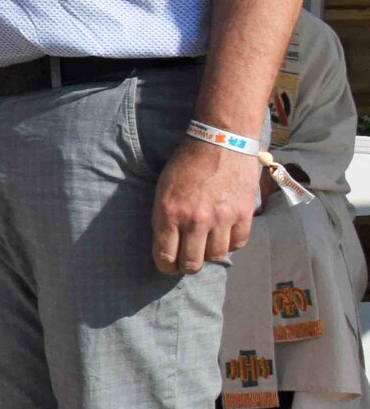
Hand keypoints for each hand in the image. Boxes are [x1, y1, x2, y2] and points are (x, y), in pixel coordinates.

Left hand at [153, 138, 259, 273]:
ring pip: (216, 257)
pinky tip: (224, 234)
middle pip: (192, 264)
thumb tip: (167, 245)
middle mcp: (195, 219)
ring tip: (205, 245)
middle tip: (186, 261)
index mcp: (170, 212)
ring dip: (209, 254)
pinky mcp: (244, 215)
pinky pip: (238, 244)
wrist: (220, 141)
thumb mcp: (163, 190)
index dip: (165, 266)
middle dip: (186, 266)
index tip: (167, 265)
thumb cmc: (186, 163)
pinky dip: (230, 243)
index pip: (165, 256)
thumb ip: (164, 218)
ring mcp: (222, 218)